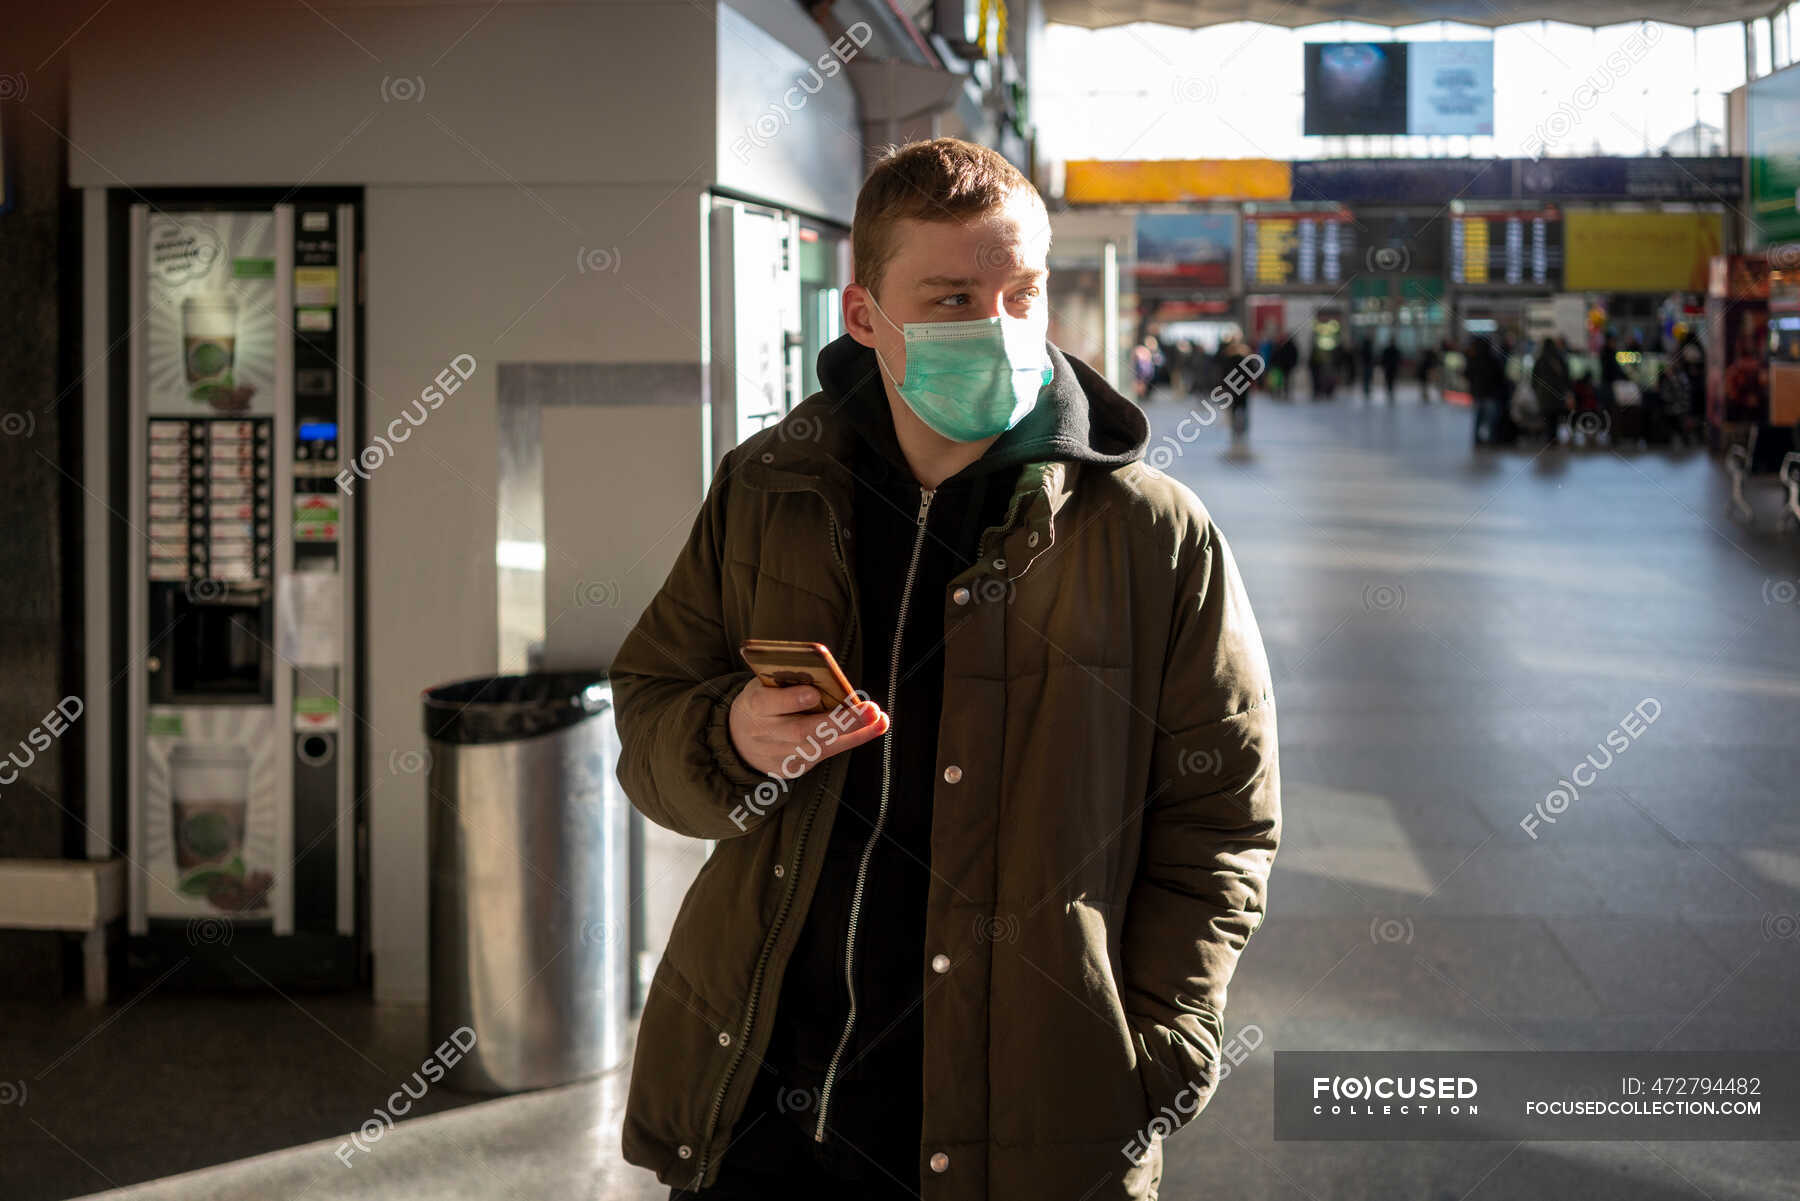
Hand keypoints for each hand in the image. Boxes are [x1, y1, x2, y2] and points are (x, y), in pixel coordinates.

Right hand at [727, 679, 887, 778]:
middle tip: (871, 709)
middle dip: (839, 721)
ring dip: (854, 733)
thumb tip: (823, 676)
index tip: (813, 693)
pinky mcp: (791, 769)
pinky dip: (849, 741)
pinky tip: (870, 729)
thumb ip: (787, 682)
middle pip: (802, 731)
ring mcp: (778, 756)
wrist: (739, 742)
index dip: (791, 700)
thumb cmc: (762, 703)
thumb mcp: (764, 685)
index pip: (768, 704)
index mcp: (753, 706)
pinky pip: (823, 755)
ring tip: (879, 719)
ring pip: (819, 747)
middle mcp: (765, 734)